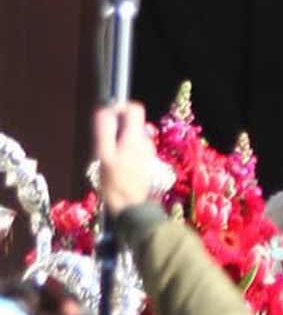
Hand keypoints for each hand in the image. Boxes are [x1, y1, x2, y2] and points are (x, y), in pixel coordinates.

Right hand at [93, 103, 154, 217]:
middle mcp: (145, 141)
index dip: (120, 106)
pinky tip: (114, 166)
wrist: (131, 208)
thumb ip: (105, 131)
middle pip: (131, 122)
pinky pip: (132, 148)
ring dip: (117, 141)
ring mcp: (147, 152)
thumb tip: (105, 111)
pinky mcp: (145, 162)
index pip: (135, 108)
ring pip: (130, 136)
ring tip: (106, 157)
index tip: (106, 115)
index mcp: (136, 137)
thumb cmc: (115, 183)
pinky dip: (122, 151)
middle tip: (102, 143)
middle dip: (115, 127)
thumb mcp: (105, 155)